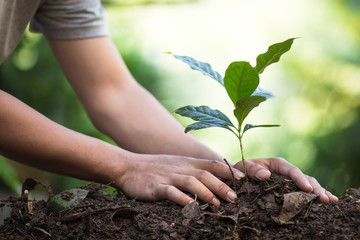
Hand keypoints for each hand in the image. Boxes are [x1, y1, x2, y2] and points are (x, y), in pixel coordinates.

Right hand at [114, 154, 243, 205]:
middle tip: (235, 198)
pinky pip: (169, 192)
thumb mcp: (177, 165)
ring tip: (217, 204)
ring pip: (190, 182)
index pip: (211, 164)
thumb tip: (215, 182)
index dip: (228, 170)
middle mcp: (180, 167)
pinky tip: (190, 206)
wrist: (128, 166)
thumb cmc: (155, 168)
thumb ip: (194, 171)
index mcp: (187, 162)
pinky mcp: (155, 187)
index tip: (243, 178)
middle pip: (204, 174)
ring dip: (205, 192)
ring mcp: (167, 177)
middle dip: (221, 185)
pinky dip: (181, 199)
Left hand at [234, 157, 337, 202]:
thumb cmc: (240, 171)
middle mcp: (286, 172)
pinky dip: (315, 197)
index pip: (291, 170)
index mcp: (277, 164)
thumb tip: (266, 175)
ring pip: (308, 186)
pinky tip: (326, 204)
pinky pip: (304, 194)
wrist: (238, 178)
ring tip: (330, 201)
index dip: (300, 179)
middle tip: (324, 199)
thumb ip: (252, 169)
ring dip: (319, 192)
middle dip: (315, 188)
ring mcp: (289, 182)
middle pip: (304, 178)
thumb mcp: (243, 167)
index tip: (307, 188)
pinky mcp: (290, 191)